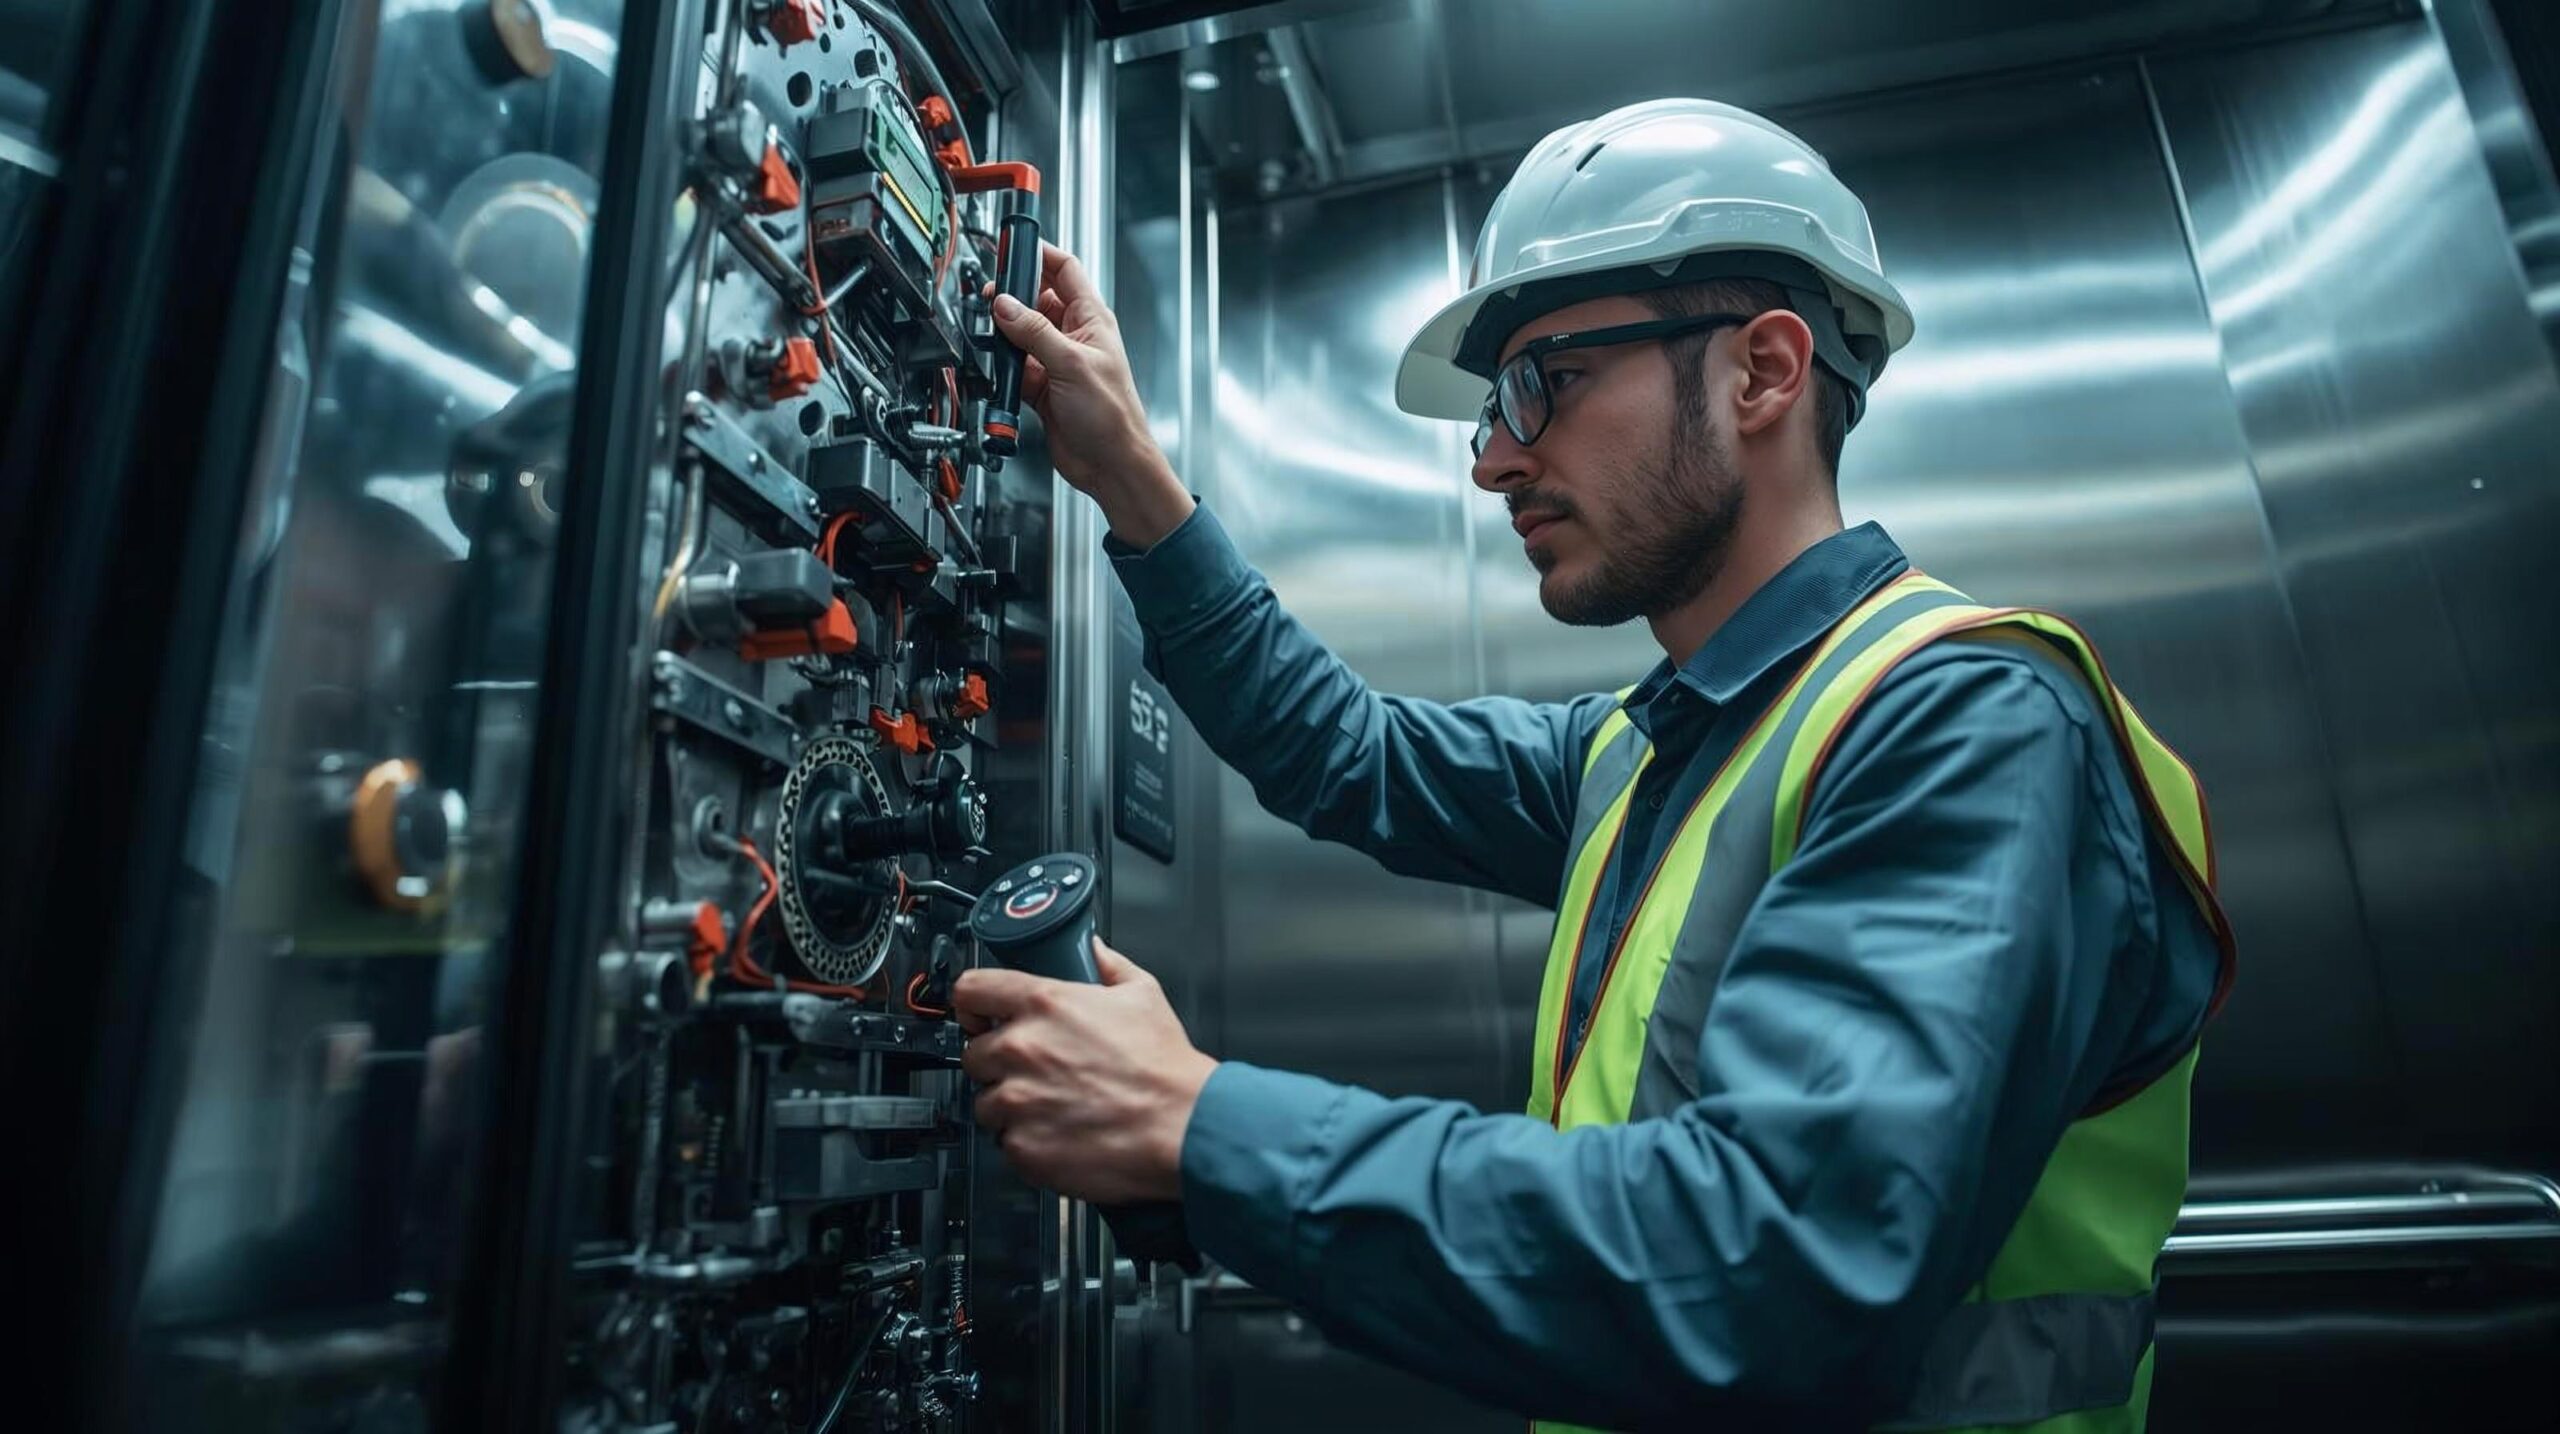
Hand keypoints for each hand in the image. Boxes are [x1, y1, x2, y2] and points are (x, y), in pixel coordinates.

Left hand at [954, 939, 1216, 1205]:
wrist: (1181, 1128)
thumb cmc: (1163, 1068)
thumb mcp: (1143, 995)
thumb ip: (1109, 965)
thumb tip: (1094, 950)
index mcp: (1044, 1005)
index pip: (969, 990)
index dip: (972, 1004)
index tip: (978, 1015)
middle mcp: (1022, 1049)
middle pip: (974, 1052)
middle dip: (999, 1061)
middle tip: (1036, 1070)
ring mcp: (1018, 1100)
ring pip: (986, 1101)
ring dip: (1010, 1104)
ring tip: (1054, 1104)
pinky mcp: (1023, 1145)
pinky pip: (1005, 1141)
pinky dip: (1026, 1139)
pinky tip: (1060, 1130)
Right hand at [985, 243, 1192, 546]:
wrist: (1112, 465)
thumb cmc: (1113, 417)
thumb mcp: (1071, 364)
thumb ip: (1035, 332)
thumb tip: (1005, 305)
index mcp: (1091, 320)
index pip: (1064, 270)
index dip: (1038, 254)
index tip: (1010, 248)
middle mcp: (1073, 336)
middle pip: (1035, 299)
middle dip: (1011, 295)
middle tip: (989, 297)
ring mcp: (1056, 361)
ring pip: (1020, 332)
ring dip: (1003, 332)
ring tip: (988, 332)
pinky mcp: (1041, 386)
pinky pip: (1014, 366)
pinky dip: (1002, 366)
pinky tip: (996, 368)